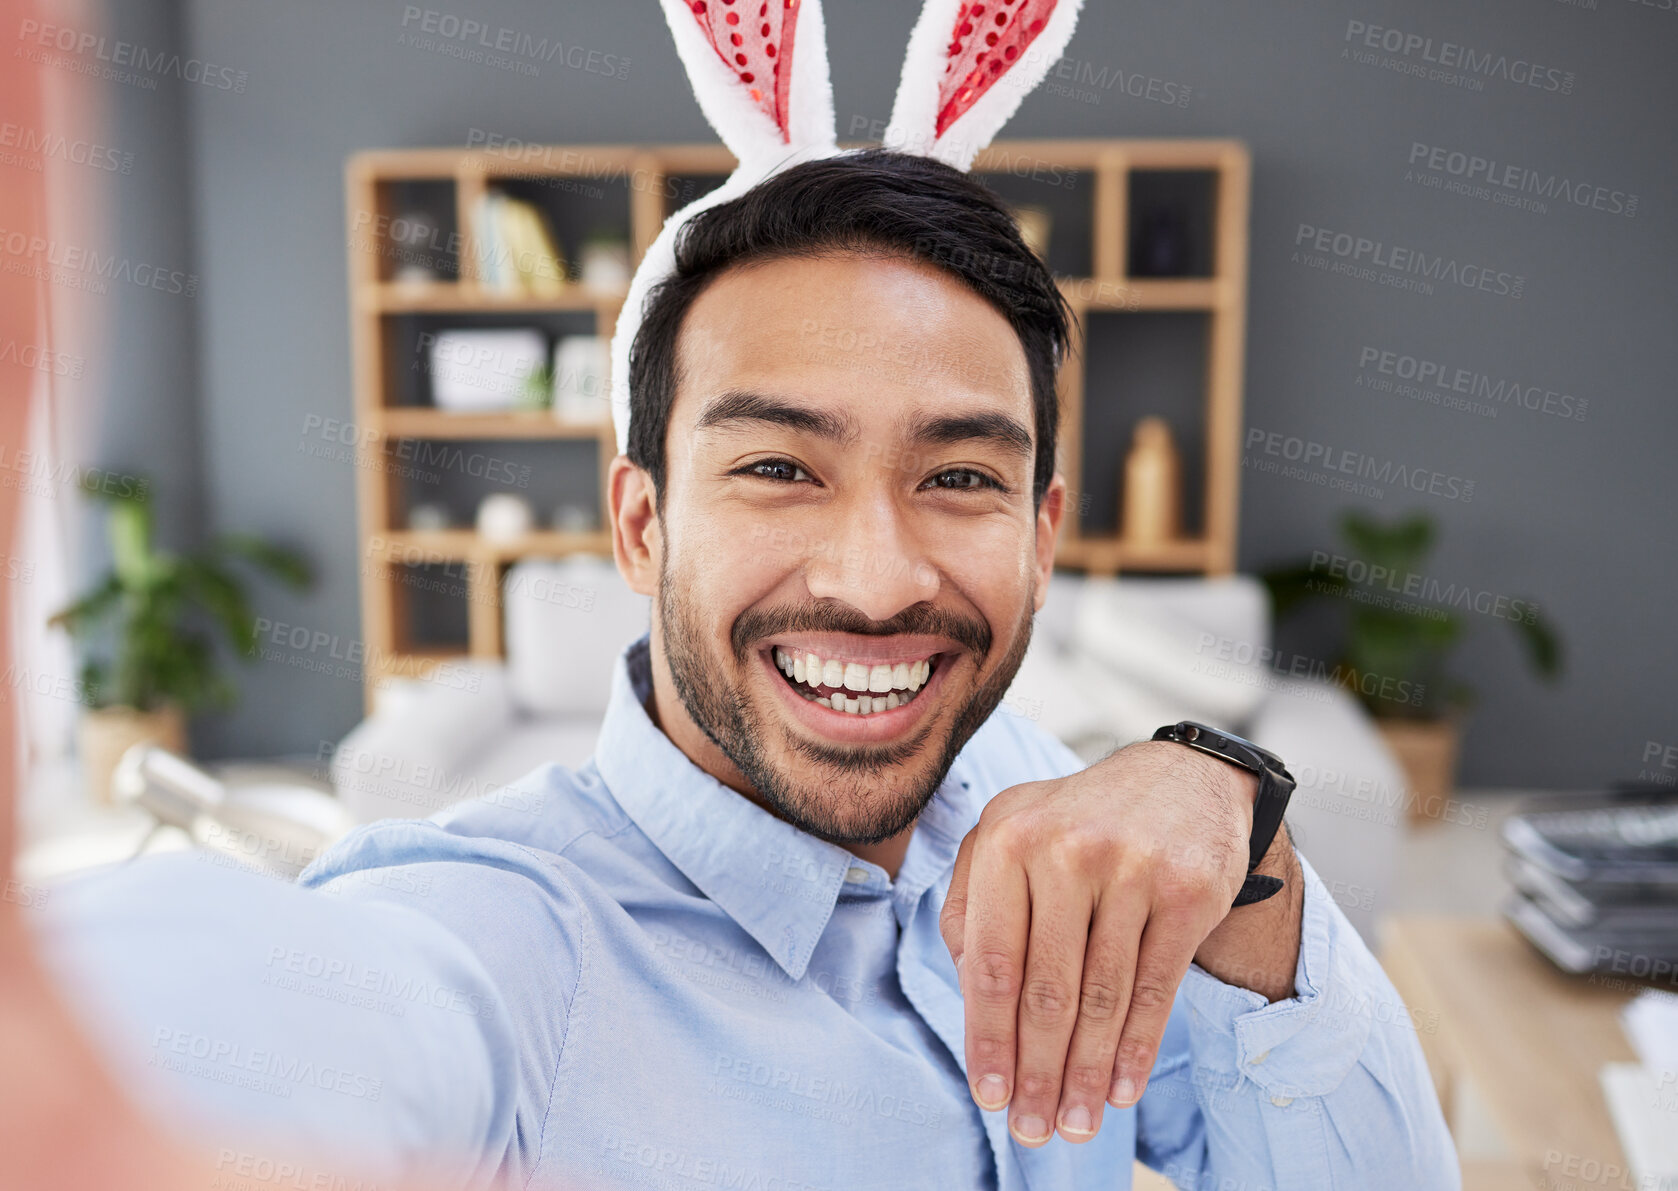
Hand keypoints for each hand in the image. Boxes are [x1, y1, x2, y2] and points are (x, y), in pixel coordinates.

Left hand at [941, 739, 1292, 1146]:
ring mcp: (1131, 867)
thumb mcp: (1009, 837)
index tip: (989, 1095)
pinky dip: (1137, 1048)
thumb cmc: (1078, 823)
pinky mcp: (1188, 890)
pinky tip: (1121, 1089)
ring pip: (1102, 997)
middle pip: (1046, 988)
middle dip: (1037, 1071)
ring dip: (1086, 1074)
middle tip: (1034, 1130)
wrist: (1185, 778)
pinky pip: (1155, 988)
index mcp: (1007, 837)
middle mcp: (1066, 848)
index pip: (991, 959)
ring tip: (1076, 1125)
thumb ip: (973, 906)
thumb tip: (969, 996)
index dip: (988, 1037)